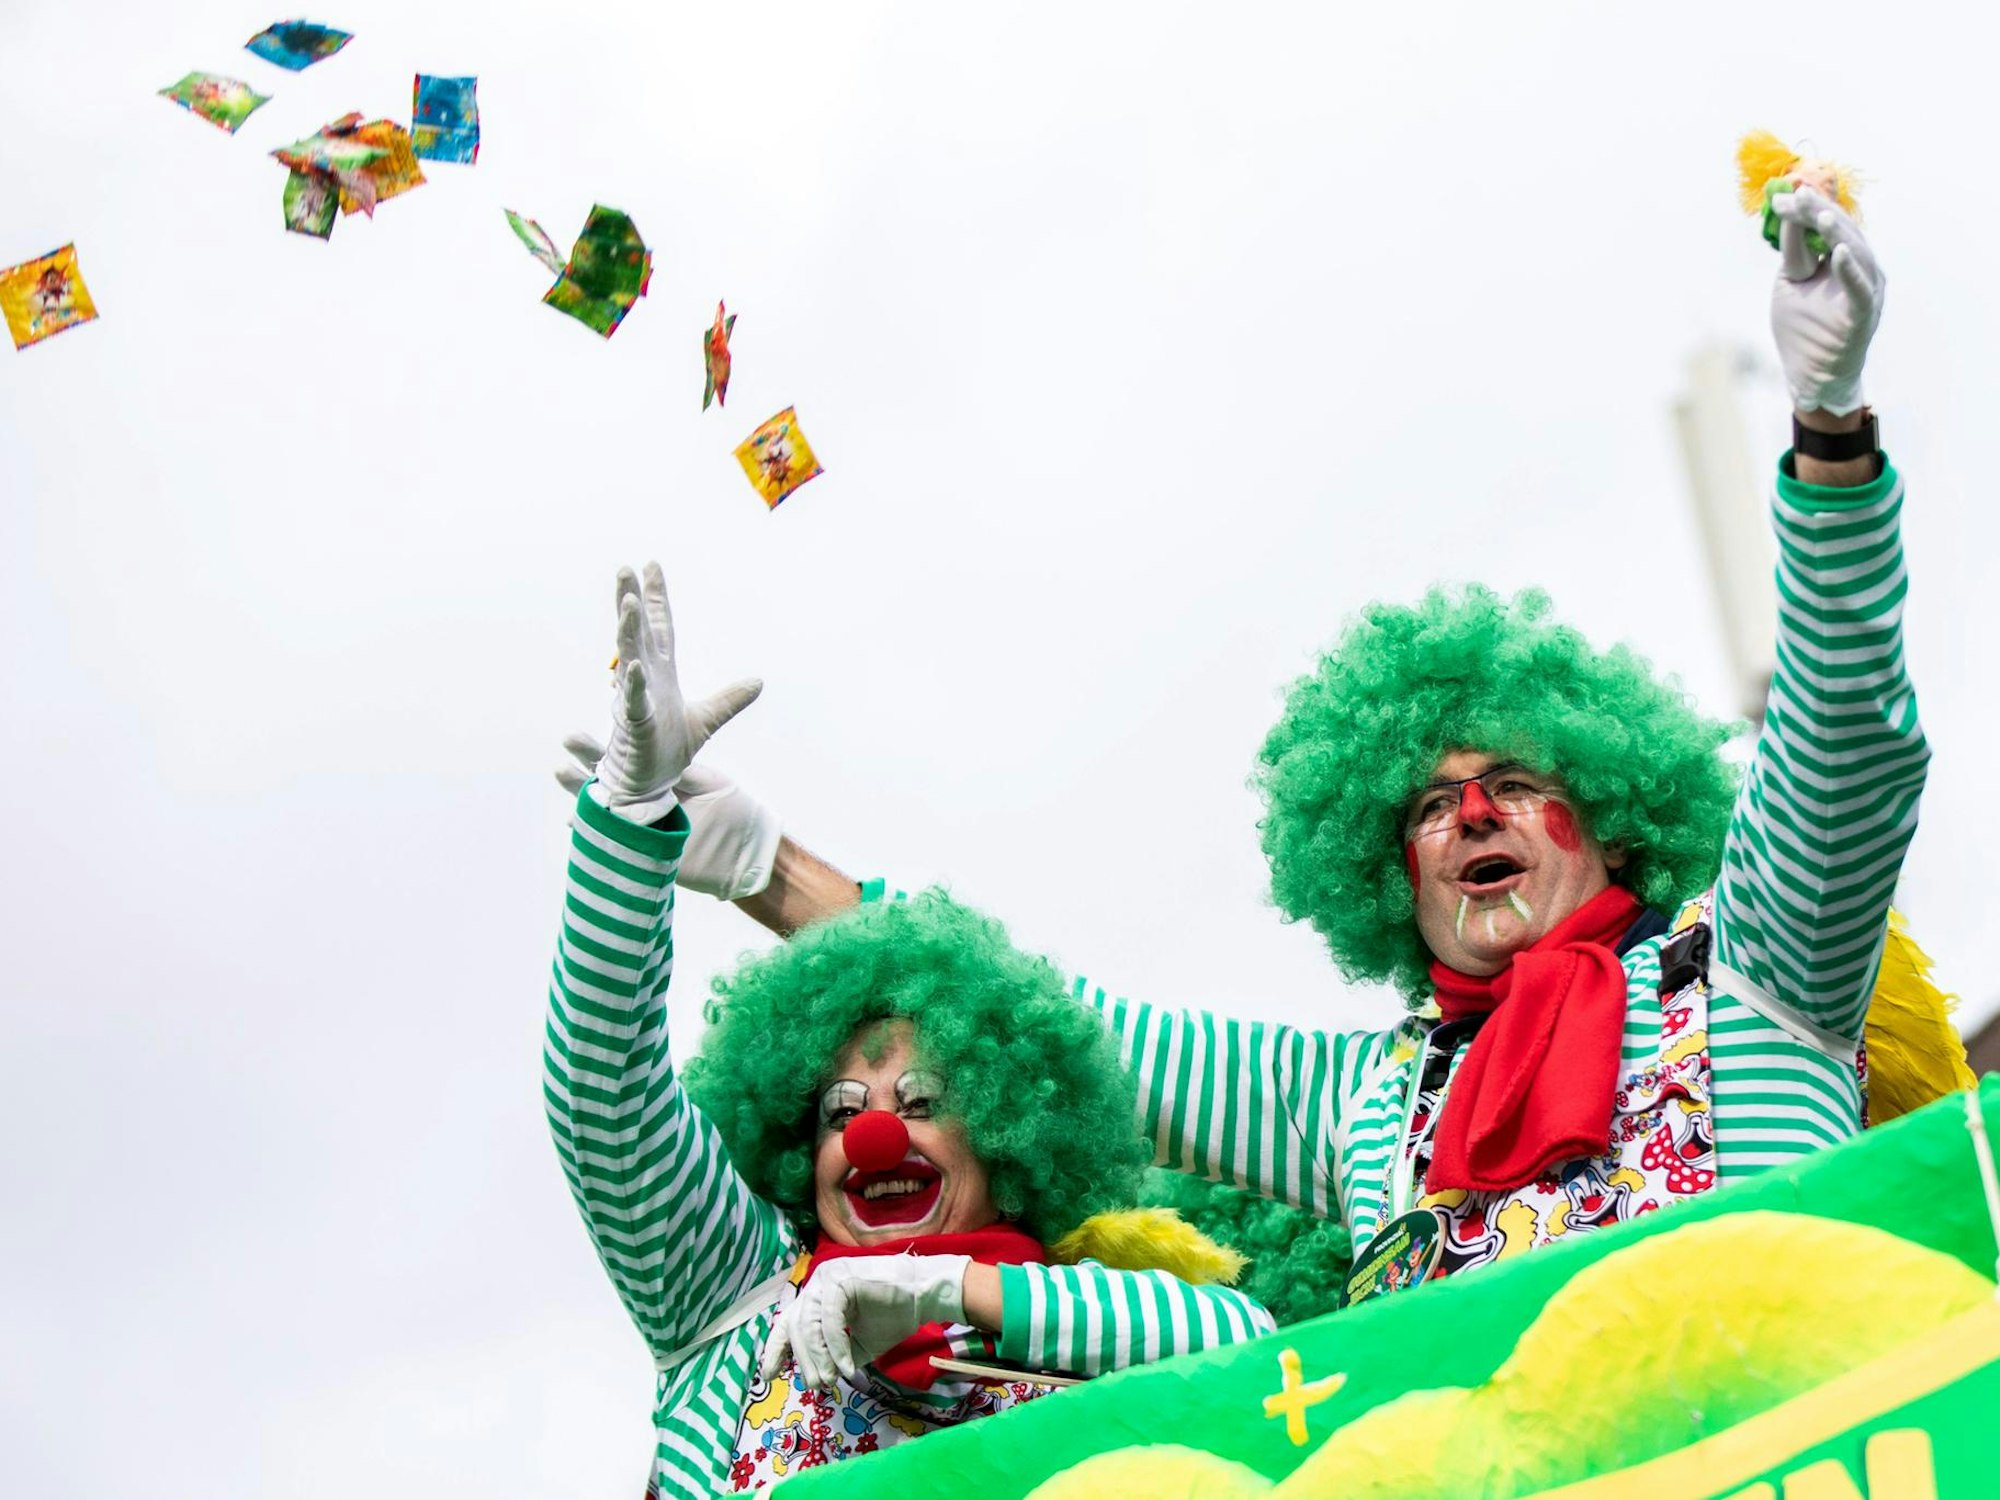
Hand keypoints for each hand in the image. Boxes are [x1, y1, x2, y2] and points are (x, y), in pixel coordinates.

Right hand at [557, 745, 780, 898]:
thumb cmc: (733, 813)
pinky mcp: (642, 848)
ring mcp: (640, 824)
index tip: (590, 725)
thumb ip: (684, 772)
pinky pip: (612, 838)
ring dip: (583, 791)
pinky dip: (594, 831)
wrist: (744, 852)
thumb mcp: (708, 783)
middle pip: (609, 778)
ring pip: (605, 806)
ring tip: (560, 771)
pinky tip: (573, 821)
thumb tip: (661, 753)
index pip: (627, 758)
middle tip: (568, 738)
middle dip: (588, 760)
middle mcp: (645, 799)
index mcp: (659, 780)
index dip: (608, 744)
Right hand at [588, 562, 762, 823]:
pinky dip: (634, 685)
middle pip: (637, 633)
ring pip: (630, 659)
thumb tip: (759, 681)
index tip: (650, 564)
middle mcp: (644, 680)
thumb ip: (729, 699)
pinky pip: (633, 702)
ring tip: (630, 603)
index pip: (659, 628)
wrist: (649, 786)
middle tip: (624, 569)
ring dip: (629, 632)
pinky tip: (634, 666)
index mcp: (660, 673)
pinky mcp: (634, 726)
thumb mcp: (707, 719)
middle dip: (632, 601)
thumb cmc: (666, 749)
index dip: (657, 597)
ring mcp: (636, 701)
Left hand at [760, 1254, 969, 1389]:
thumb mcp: (858, 1344)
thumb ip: (835, 1355)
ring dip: (819, 1358)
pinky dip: (836, 1347)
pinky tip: (846, 1367)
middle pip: (796, 1328)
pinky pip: (830, 1320)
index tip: (770, 1375)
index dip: (777, 1349)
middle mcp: (817, 1284)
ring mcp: (828, 1279)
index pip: (788, 1322)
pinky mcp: (841, 1279)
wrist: (923, 1296)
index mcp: (817, 1298)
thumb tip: (819, 1378)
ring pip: (809, 1325)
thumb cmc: (893, 1316)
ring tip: (830, 1380)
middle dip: (804, 1361)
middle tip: (816, 1385)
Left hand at [1770, 186, 1884, 415]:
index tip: (1779, 195)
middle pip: (1842, 234)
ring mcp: (1866, 292)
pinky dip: (1849, 271)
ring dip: (1836, 233)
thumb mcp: (1791, 283)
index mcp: (1843, 261)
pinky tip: (1837, 253)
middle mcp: (1861, 271)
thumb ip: (1793, 251)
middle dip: (1817, 212)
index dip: (1805, 209)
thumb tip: (1787, 213)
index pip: (1826, 227)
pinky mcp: (1862, 316)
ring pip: (1856, 255)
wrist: (1811, 377)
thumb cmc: (1803, 330)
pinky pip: (1859, 290)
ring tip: (1819, 215)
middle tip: (1796, 194)